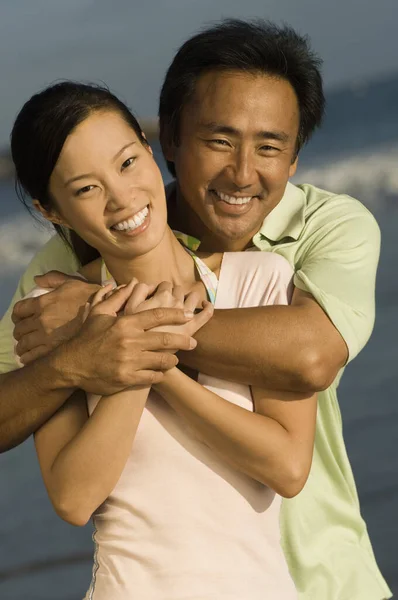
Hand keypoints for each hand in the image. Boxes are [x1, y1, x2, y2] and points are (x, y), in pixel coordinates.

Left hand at [13, 271, 100, 364]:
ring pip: (23, 344)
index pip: (19, 310)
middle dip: (20, 332)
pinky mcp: (53, 350)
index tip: (20, 319)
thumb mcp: (72, 282)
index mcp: (43, 302)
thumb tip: (37, 279)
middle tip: (23, 335)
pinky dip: (27, 358)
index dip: (17, 315)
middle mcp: (41, 320)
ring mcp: (46, 336)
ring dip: (21, 347)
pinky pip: (32, 356)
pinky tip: (28, 357)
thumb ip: (53, 278)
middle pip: (19, 329)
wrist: (107, 315)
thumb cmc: (90, 297)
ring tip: (24, 349)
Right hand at [59, 281, 198, 393]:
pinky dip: (160, 375)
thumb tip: (133, 283)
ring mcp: (129, 361)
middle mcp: (130, 341)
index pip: (158, 315)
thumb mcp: (98, 314)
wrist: (70, 365)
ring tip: (175, 358)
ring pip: (162, 360)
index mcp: (126, 323)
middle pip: (166, 339)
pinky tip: (161, 373)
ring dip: (172, 359)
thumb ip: (118, 298)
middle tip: (193, 343)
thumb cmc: (86, 338)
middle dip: (183, 341)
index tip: (187, 316)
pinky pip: (152, 377)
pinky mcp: (127, 378)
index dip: (176, 314)